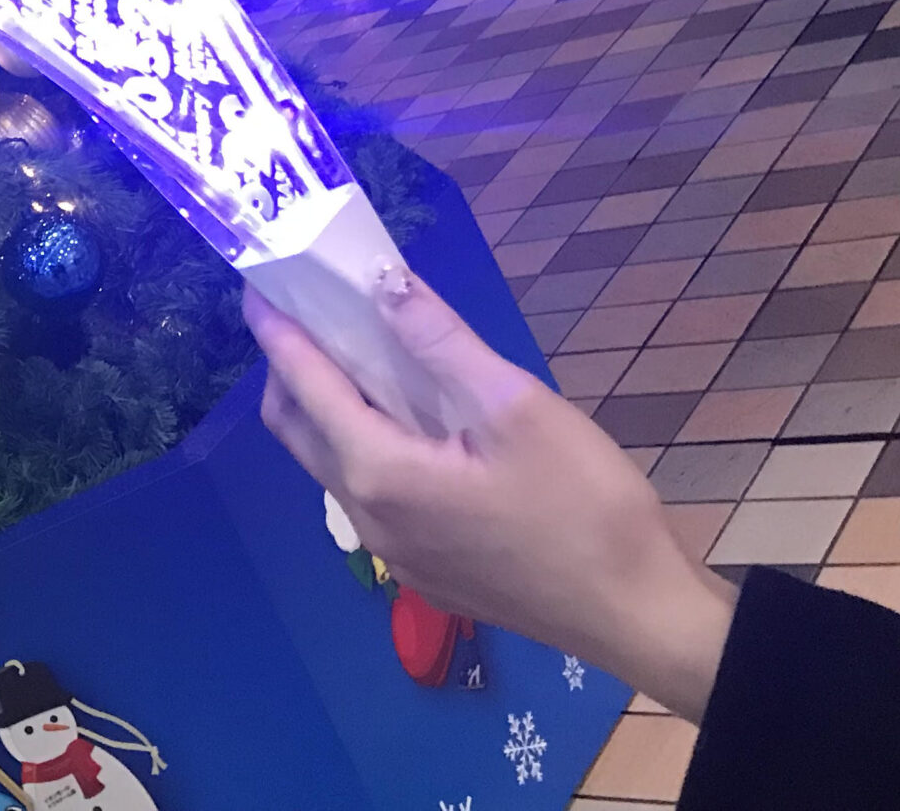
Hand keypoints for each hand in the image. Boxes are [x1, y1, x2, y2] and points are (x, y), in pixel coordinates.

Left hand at [244, 276, 737, 719]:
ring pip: (331, 463)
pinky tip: (409, 421)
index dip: (278, 330)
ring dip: (327, 408)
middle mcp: (366, 515)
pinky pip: (367, 493)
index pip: (304, 385)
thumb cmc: (585, 508)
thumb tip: (380, 282)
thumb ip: (440, 342)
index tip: (259, 286)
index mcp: (379, 471)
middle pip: (297, 428)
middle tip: (310, 314)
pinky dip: (363, 444)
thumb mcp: (516, 407)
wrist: (640, 616)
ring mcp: (393, 550)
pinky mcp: (423, 568)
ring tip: (360, 355)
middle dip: (290, 367)